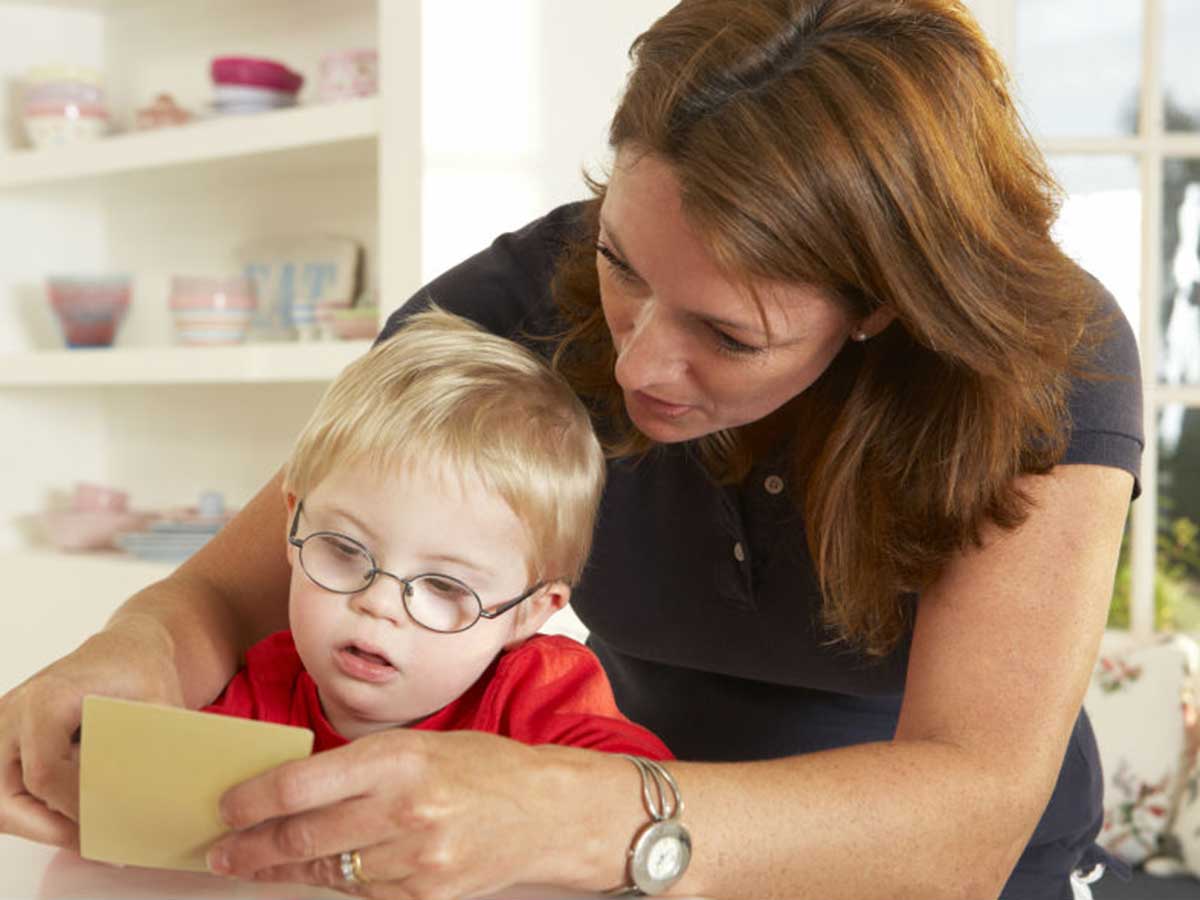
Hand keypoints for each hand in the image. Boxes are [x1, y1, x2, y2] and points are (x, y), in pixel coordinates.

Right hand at [0, 618, 182, 846]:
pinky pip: (6, 790)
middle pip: (7, 796)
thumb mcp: (159, 702)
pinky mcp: (5, 739)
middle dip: (49, 827)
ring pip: (1, 800)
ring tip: (86, 833)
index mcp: (47, 699)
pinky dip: (34, 809)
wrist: (125, 650)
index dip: (73, 806)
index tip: (109, 821)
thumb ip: (154, 747)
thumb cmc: (141, 671)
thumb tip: (157, 797)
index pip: (44, 773)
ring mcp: (3, 726)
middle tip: (93, 842)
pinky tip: (74, 814)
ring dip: (38, 823)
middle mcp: (13, 711)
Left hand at [207, 729, 625, 898]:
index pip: (302, 784)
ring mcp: (417, 859)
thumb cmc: (485, 768)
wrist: (549, 812)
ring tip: (258, 866)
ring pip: (328, 873)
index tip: (226, 808)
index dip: (253, 801)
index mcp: (400, 758)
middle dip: (251, 849)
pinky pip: (363, 895)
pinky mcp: (427, 895)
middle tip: (221, 852)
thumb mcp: (422, 746)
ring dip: (286, 872)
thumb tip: (293, 791)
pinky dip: (337, 884)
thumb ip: (361, 768)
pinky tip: (320, 874)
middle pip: (304, 838)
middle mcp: (405, 809)